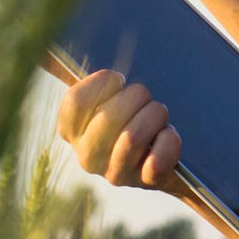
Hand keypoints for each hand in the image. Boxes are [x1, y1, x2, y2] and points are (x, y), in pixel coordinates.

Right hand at [56, 68, 183, 191]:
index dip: (102, 83)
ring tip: (159, 115)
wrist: (164, 158)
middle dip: (137, 96)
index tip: (118, 81)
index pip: (75, 101)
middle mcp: (88, 156)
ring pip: (133, 137)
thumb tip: (69, 56)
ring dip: (155, 115)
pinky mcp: (145, 182)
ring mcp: (115, 172)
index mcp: (73, 131)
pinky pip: (158, 159)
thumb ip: (96, 82)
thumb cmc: (134, 116)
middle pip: (109, 116)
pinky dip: (169, 141)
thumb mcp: (111, 98)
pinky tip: (168, 134)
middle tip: (146, 98)